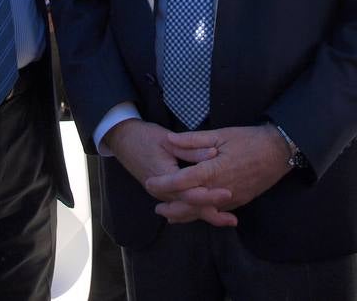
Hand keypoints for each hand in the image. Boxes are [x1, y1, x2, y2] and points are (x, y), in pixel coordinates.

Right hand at [104, 119, 232, 226]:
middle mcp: (162, 192)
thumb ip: (191, 149)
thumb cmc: (145, 137)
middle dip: (212, 213)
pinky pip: (182, 206)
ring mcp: (162, 195)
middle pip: (190, 207)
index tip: (229, 193)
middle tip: (233, 219)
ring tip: (229, 220)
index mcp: (164, 178)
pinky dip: (196, 211)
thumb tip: (213, 154)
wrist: (123, 140)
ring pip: (187, 210)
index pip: (190, 193)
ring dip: (207, 215)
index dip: (210, 195)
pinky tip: (212, 215)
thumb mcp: (168, 140)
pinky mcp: (164, 193)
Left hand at [146, 125, 291, 221]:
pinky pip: (216, 212)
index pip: (182, 181)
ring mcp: (231, 198)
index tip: (149, 182)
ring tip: (167, 214)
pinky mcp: (238, 202)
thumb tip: (170, 139)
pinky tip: (192, 214)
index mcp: (213, 170)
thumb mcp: (220, 134)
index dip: (163, 183)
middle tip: (155, 205)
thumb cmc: (249, 140)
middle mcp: (220, 189)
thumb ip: (193, 140)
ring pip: (202, 212)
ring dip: (183, 215)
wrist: (278, 152)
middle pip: (189, 204)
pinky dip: (201, 214)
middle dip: (170, 206)